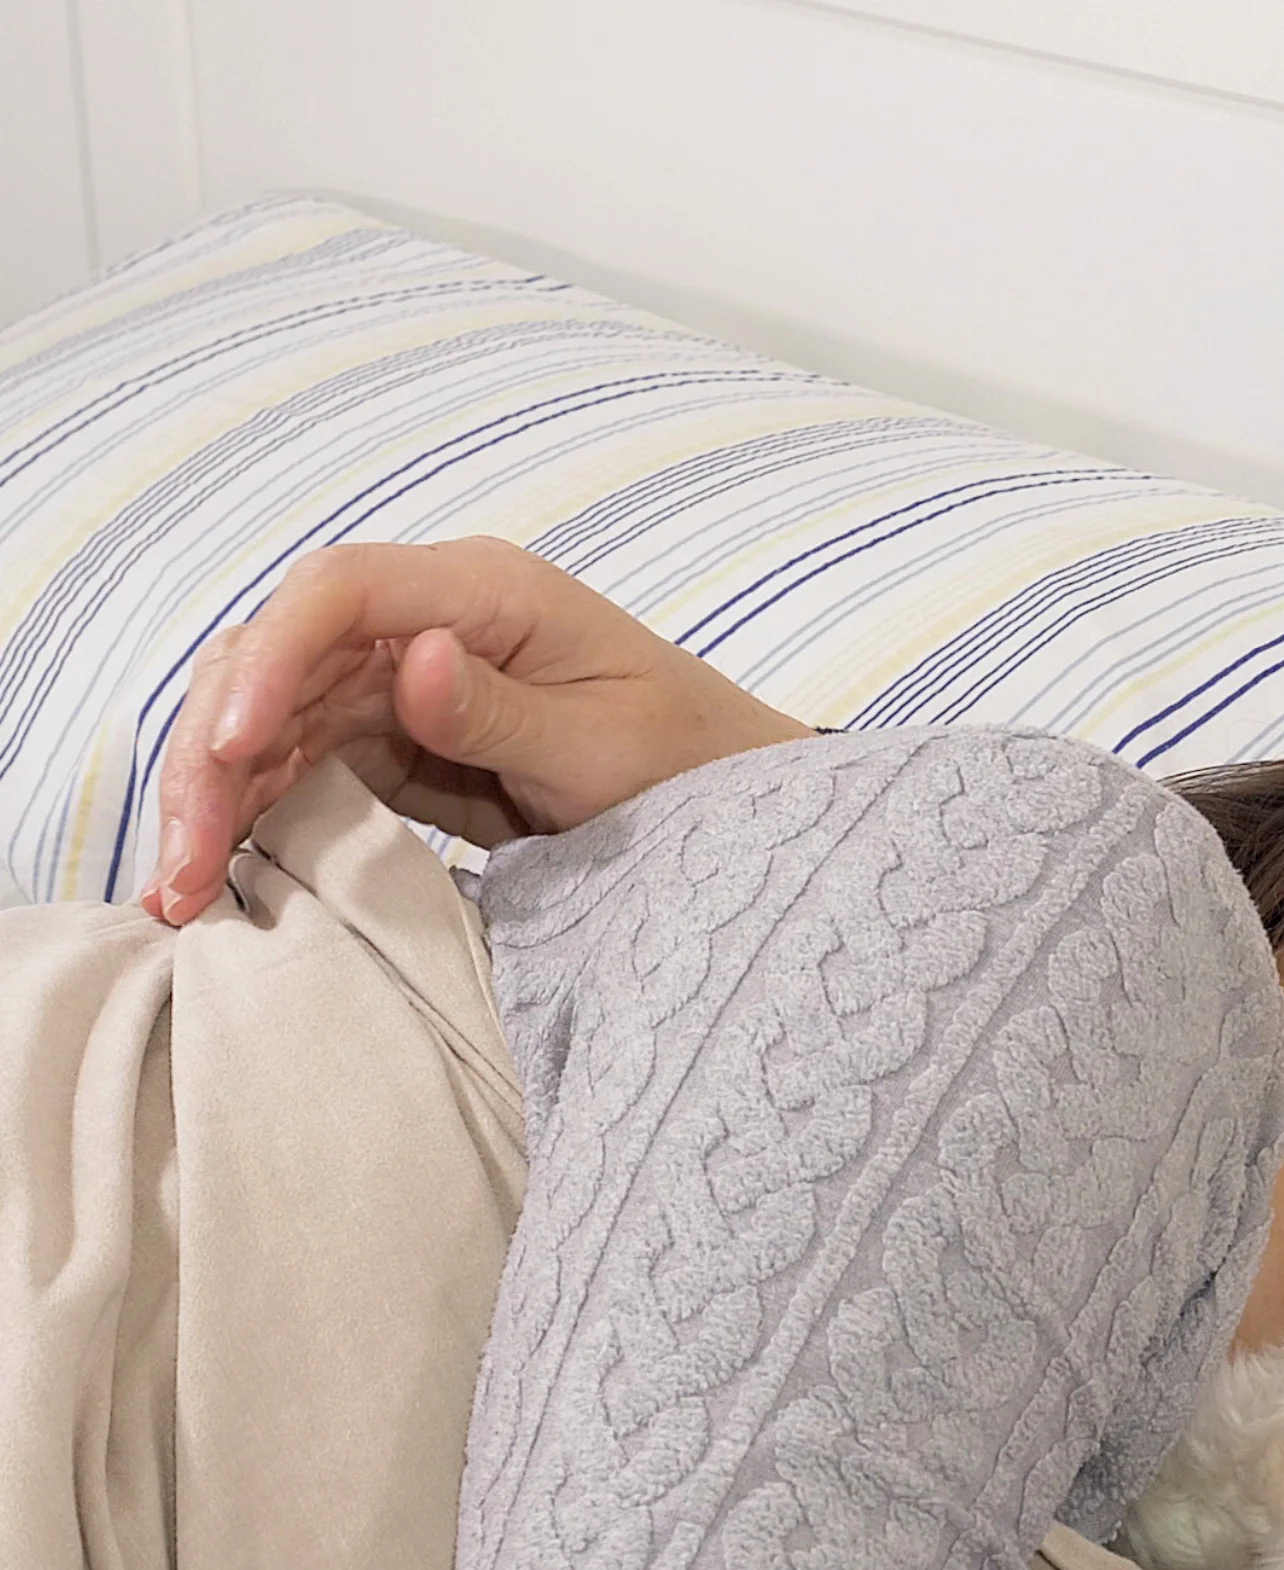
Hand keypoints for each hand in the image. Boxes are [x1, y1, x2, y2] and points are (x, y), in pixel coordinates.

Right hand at [138, 538, 816, 923]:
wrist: (732, 801)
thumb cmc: (691, 759)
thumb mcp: (606, 743)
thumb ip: (502, 707)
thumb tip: (415, 656)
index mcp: (484, 589)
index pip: (339, 592)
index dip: (269, 661)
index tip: (230, 748)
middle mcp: (424, 617)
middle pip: (274, 658)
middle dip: (212, 755)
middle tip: (185, 864)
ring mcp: (398, 676)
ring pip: (265, 717)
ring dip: (213, 799)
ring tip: (180, 895)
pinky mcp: (391, 738)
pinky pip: (297, 764)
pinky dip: (251, 816)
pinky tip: (213, 881)